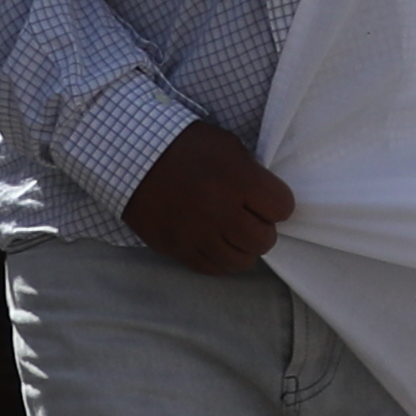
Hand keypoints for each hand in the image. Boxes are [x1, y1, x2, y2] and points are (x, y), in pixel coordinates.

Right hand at [124, 121, 294, 273]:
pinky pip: (211, 269)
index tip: (266, 200)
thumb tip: (266, 201)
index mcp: (238, 181)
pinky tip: (216, 243)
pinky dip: (220, 259)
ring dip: (243, 247)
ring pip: (240, 261)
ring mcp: (196, 235)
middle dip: (263, 229)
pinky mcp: (176, 249)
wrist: (132, 158)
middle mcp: (219, 212)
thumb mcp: (228, 147)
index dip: (278, 204)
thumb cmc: (185, 146)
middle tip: (249, 217)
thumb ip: (252, 175)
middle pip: (264, 240)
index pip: (282, 208)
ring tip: (232, 232)